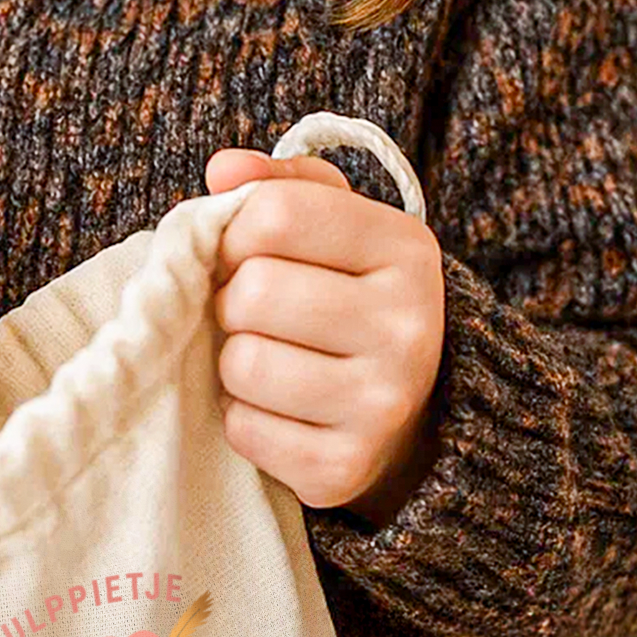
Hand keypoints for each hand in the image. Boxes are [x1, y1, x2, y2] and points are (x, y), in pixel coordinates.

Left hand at [205, 148, 444, 526]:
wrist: (412, 414)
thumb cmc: (351, 299)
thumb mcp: (337, 227)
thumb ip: (281, 186)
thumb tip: (223, 169)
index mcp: (406, 249)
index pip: (278, 214)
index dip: (236, 233)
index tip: (244, 252)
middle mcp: (409, 325)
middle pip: (253, 292)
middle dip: (232, 301)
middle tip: (253, 313)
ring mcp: (383, 403)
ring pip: (242, 363)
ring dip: (234, 360)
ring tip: (268, 358)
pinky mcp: (346, 467)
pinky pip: (244, 428)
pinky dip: (243, 417)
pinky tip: (278, 407)